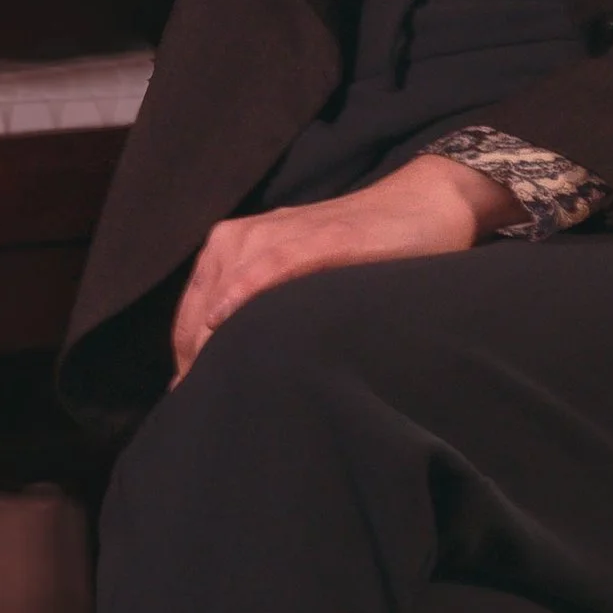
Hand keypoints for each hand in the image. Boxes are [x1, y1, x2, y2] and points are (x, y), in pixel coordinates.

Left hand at [171, 154, 520, 379]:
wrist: (423, 204)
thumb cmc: (360, 250)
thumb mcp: (299, 279)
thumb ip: (263, 312)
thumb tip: (228, 373)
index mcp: (235, 246)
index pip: (189, 317)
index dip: (189, 365)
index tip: (193, 405)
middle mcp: (246, 236)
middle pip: (198, 311)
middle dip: (197, 361)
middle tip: (206, 408)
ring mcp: (282, 234)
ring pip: (225, 289)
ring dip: (212, 338)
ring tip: (213, 388)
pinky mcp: (321, 238)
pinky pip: (271, 264)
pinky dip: (246, 289)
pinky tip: (229, 316)